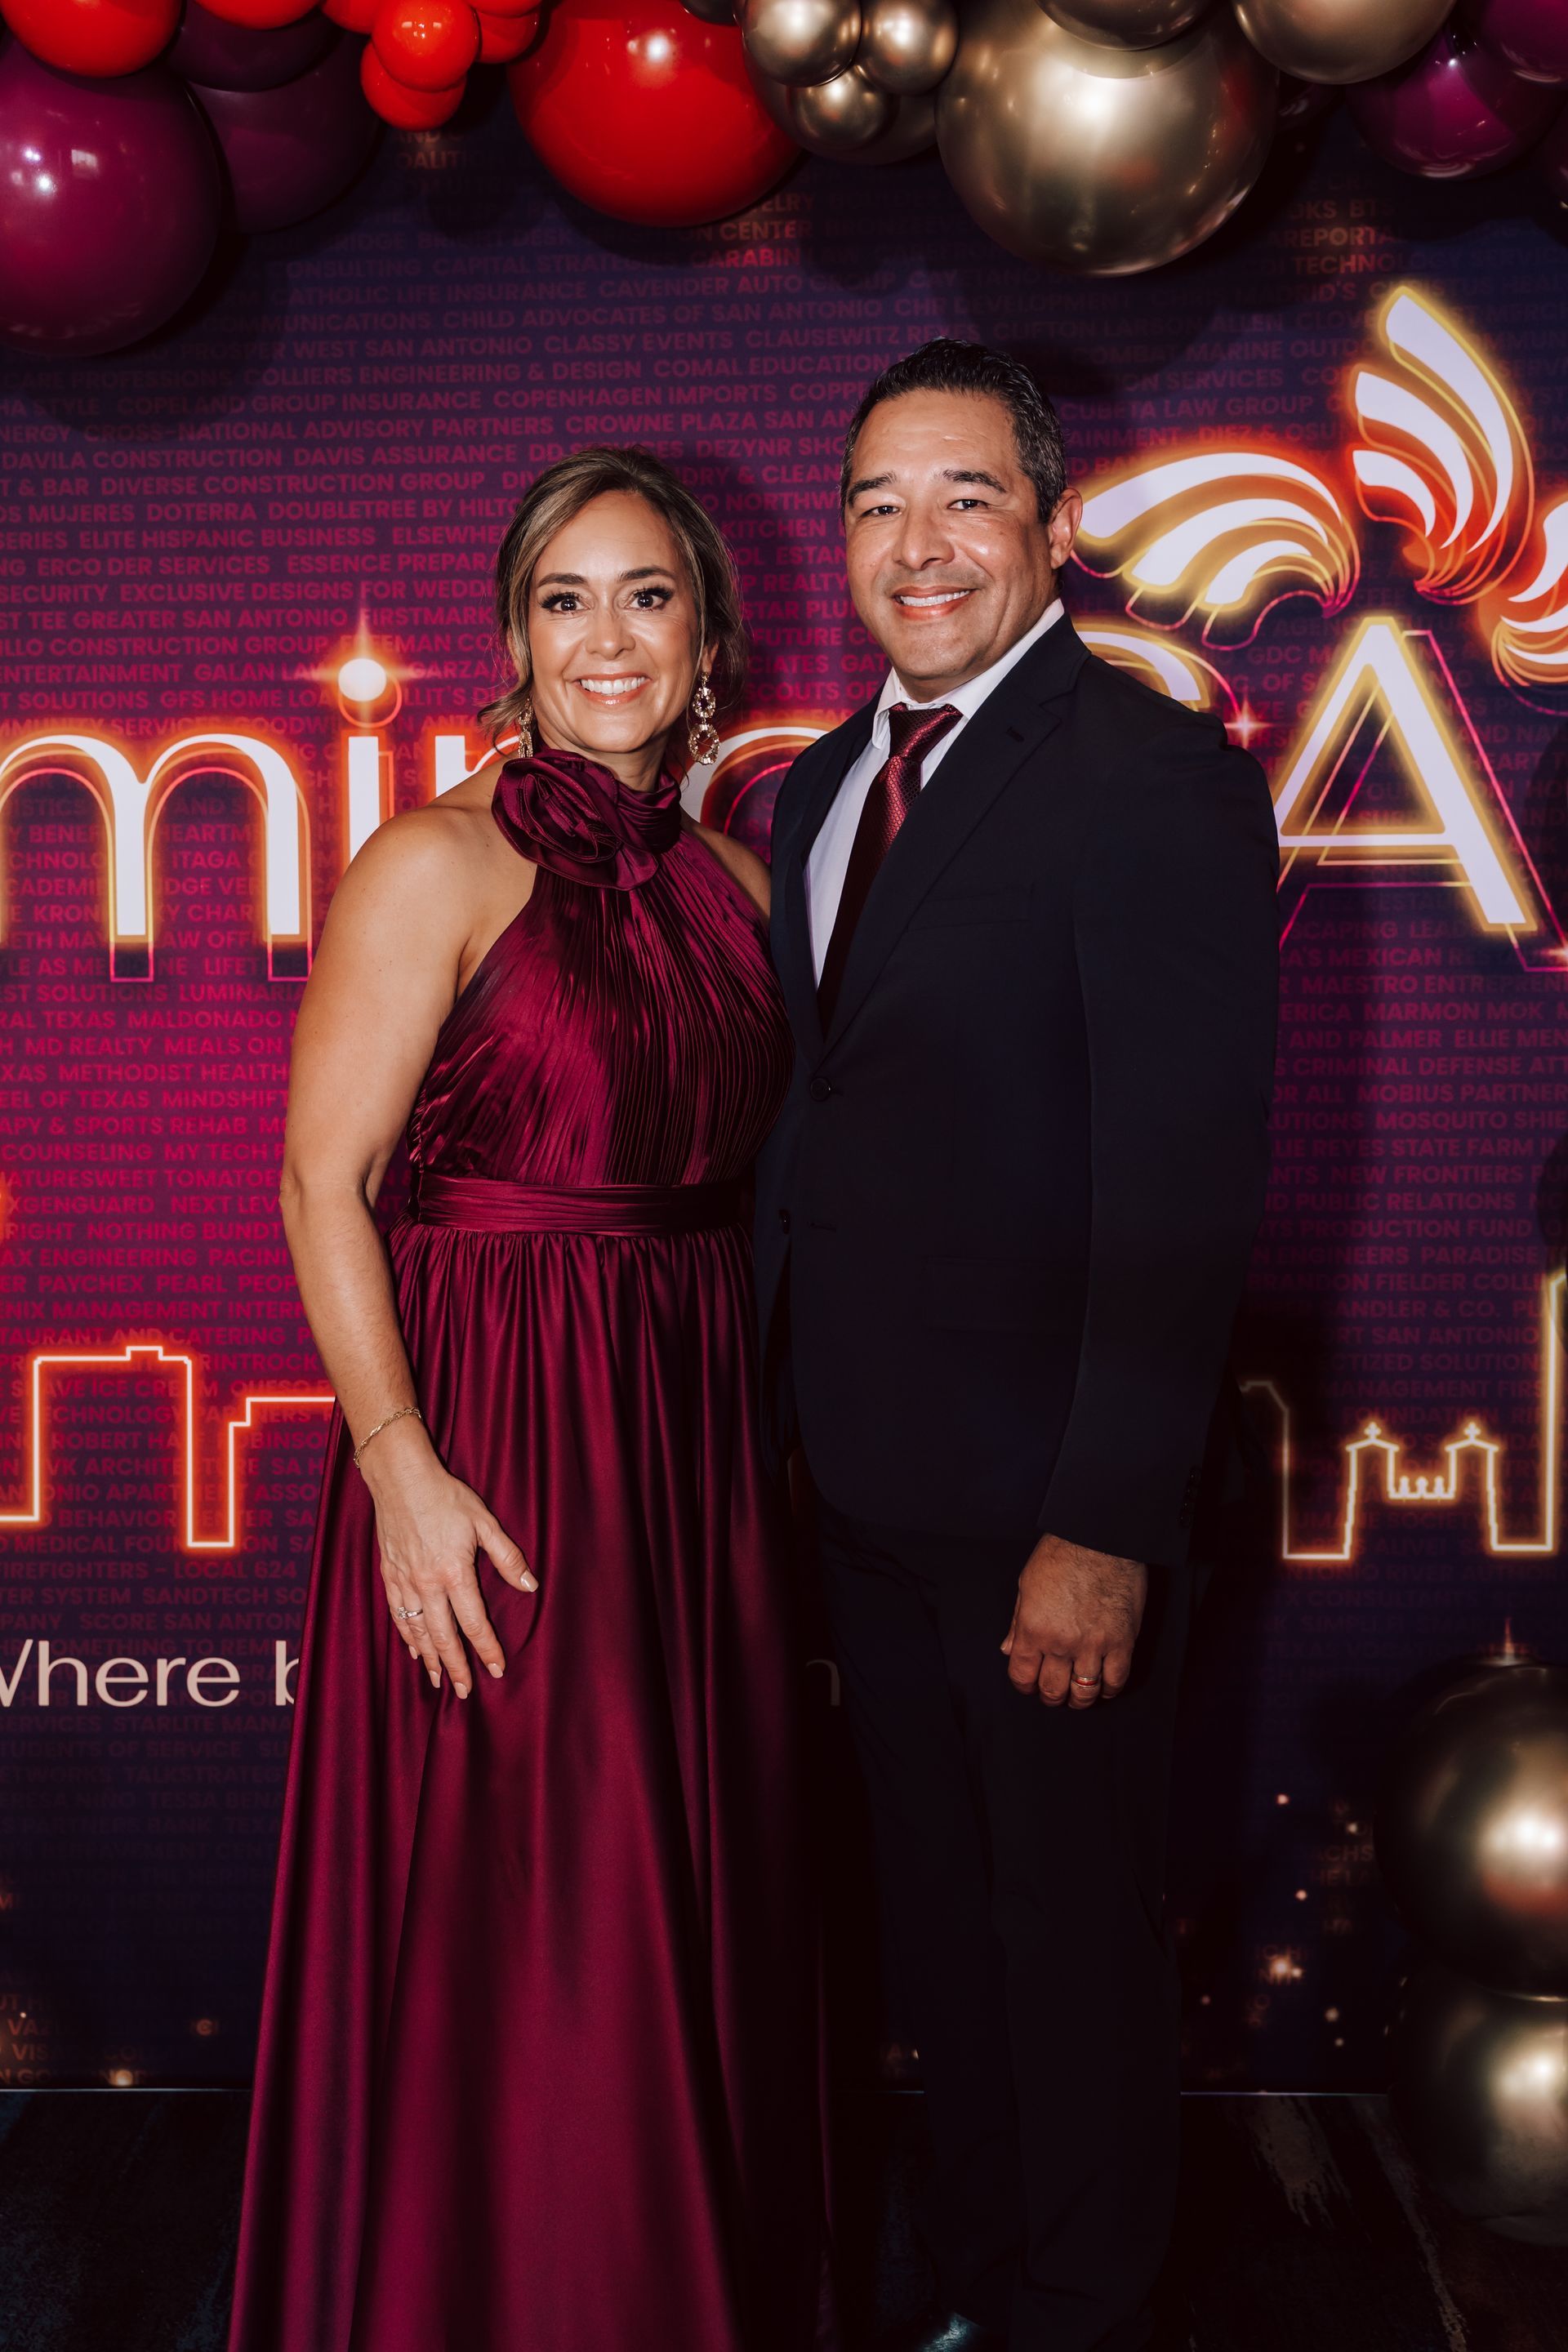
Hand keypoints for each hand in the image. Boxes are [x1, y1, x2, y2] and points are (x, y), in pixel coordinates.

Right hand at [360, 1422, 534, 1697]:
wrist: (401, 1480)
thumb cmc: (447, 1498)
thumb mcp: (485, 1522)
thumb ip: (507, 1557)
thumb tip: (531, 1586)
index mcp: (454, 1573)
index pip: (474, 1623)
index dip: (487, 1649)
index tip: (497, 1669)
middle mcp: (427, 1584)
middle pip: (444, 1637)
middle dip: (457, 1667)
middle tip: (466, 1691)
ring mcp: (405, 1582)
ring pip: (417, 1632)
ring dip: (430, 1659)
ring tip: (438, 1681)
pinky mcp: (389, 1576)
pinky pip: (397, 1616)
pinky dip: (406, 1637)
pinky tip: (414, 1650)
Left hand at [1000, 1533, 1145, 1707]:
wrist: (1101, 1538)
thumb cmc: (1062, 1554)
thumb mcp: (1027, 1584)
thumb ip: (1017, 1622)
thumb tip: (1009, 1650)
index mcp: (1033, 1629)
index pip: (1022, 1675)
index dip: (1024, 1686)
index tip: (1029, 1684)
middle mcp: (1061, 1643)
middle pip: (1053, 1689)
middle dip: (1050, 1697)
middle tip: (1054, 1694)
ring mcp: (1093, 1645)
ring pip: (1084, 1692)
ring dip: (1079, 1700)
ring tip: (1078, 1696)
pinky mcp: (1122, 1642)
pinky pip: (1116, 1679)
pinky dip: (1108, 1690)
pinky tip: (1104, 1687)